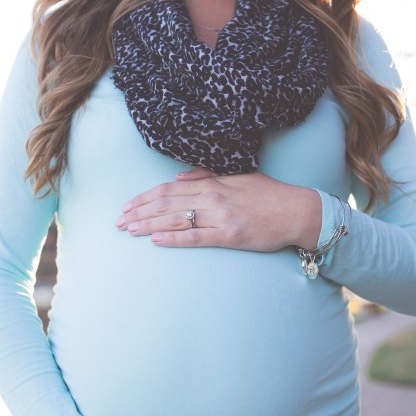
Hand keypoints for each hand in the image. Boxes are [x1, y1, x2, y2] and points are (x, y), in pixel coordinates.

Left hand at [115, 168, 321, 251]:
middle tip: (118, 222)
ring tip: (129, 230)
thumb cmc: (268, 195)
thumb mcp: (237, 177)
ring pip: (176, 219)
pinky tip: (156, 240)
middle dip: (139, 212)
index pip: (169, 189)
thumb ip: (206, 175)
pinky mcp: (229, 235)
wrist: (296, 211)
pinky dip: (174, 238)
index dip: (145, 198)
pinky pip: (196, 237)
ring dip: (149, 224)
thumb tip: (178, 178)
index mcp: (212, 182)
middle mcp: (212, 196)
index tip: (127, 206)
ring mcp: (220, 216)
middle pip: (166, 203)